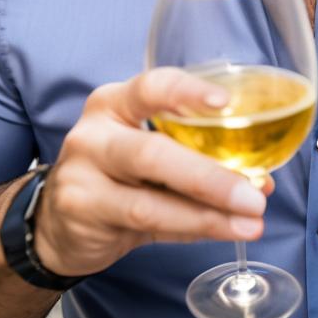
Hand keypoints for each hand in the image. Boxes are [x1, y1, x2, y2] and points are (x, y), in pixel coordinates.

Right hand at [32, 67, 273, 276]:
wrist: (56, 220)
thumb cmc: (116, 173)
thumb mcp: (145, 147)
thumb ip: (195, 154)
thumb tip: (261, 174)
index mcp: (114, 102)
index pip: (152, 87)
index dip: (188, 92)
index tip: (225, 102)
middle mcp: (94, 134)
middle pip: (154, 152)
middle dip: (210, 175)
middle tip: (255, 191)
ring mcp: (83, 177)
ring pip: (150, 200)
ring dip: (208, 212)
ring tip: (250, 219)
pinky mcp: (82, 215)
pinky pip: (146, 225)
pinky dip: (192, 228)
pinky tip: (222, 230)